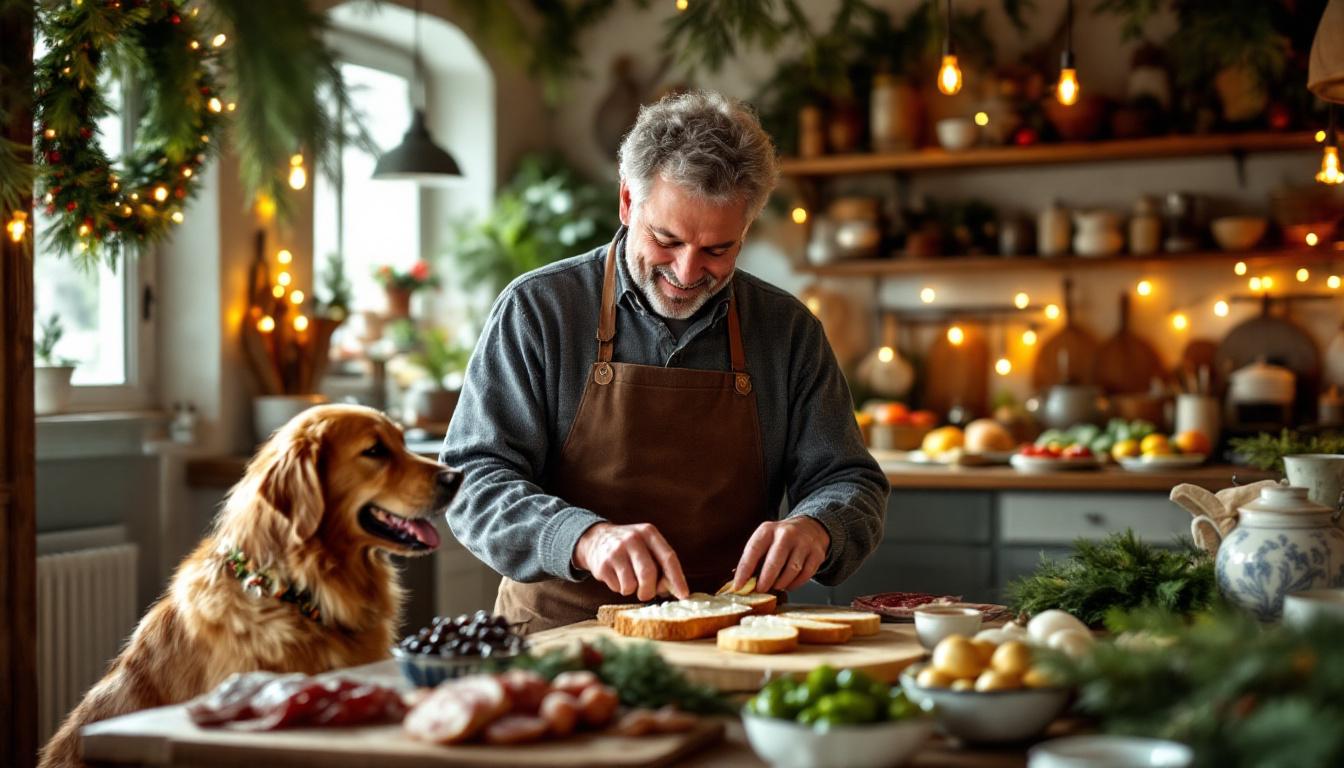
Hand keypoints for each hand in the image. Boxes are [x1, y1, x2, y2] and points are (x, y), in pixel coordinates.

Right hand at [573, 522, 688, 601]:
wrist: (595, 538)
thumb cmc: (629, 547)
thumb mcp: (646, 545)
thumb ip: (660, 564)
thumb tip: (669, 590)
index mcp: (649, 533)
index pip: (668, 558)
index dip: (677, 579)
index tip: (683, 594)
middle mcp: (633, 539)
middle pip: (649, 573)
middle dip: (650, 590)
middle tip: (647, 594)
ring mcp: (616, 551)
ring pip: (631, 585)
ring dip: (632, 590)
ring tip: (628, 579)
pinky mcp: (602, 565)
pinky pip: (618, 588)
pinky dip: (620, 588)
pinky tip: (616, 576)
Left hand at [733, 516, 829, 592]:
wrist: (809, 527)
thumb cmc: (781, 538)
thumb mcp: (764, 540)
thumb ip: (753, 559)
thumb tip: (740, 582)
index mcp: (768, 530)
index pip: (753, 551)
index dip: (744, 571)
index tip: (739, 586)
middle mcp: (786, 534)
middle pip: (774, 562)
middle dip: (765, 580)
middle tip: (760, 590)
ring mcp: (803, 543)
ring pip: (791, 570)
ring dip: (781, 583)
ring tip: (775, 586)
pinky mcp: (817, 553)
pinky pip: (805, 575)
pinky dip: (795, 584)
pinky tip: (789, 583)